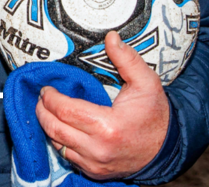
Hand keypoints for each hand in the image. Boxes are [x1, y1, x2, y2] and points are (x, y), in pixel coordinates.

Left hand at [36, 32, 169, 179]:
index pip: (65, 110)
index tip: (47, 88)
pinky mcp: (94, 171)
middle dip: (43, 111)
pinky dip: (61, 142)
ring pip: (57, 145)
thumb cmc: (155, 113)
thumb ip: (126, 58)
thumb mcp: (146, 81)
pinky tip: (62, 128)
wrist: (166, 146)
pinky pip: (67, 157)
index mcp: (108, 126)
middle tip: (42, 98)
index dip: (51, 98)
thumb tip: (111, 37)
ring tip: (48, 111)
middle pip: (55, 129)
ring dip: (49, 127)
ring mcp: (95, 163)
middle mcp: (98, 148)